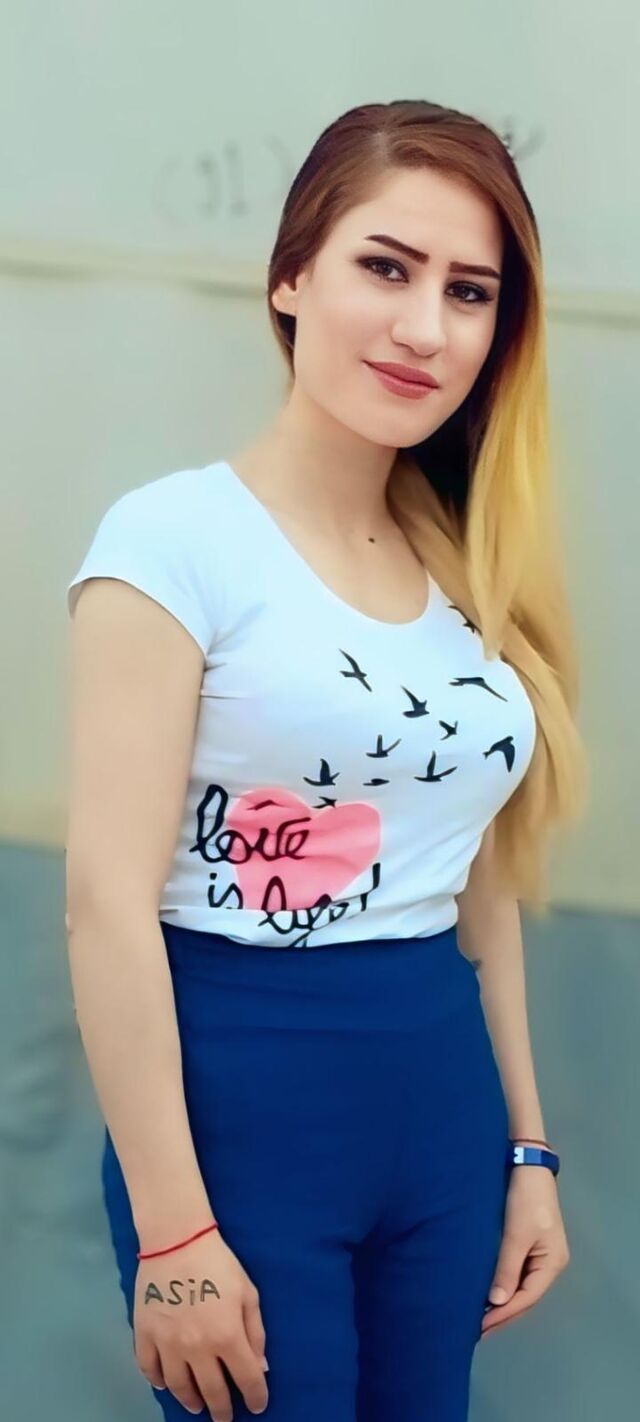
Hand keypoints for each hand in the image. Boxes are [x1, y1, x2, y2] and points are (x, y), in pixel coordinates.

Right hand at [133, 1227, 268, 1418]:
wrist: (177, 1240)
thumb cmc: (218, 1263)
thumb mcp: (248, 1293)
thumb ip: (255, 1332)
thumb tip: (260, 1368)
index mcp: (227, 1336)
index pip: (246, 1379)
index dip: (255, 1397)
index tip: (257, 1405)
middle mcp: (197, 1348)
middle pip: (212, 1391)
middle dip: (222, 1409)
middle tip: (225, 1418)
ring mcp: (167, 1344)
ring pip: (179, 1387)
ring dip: (191, 1401)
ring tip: (197, 1406)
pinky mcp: (145, 1335)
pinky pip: (149, 1369)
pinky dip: (158, 1382)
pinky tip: (166, 1384)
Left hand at [480, 1164, 569, 1338]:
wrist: (527, 1164)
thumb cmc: (525, 1200)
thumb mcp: (515, 1235)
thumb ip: (507, 1269)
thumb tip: (496, 1303)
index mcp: (552, 1264)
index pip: (526, 1298)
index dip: (504, 1314)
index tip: (481, 1327)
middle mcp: (549, 1264)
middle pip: (525, 1296)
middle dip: (503, 1313)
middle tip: (476, 1329)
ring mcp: (539, 1254)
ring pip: (520, 1286)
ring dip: (502, 1301)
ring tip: (479, 1317)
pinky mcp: (527, 1244)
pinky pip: (515, 1273)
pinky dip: (502, 1285)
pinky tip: (487, 1293)